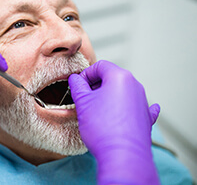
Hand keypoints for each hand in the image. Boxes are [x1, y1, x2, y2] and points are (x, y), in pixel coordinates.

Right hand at [69, 60, 159, 184]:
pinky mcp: (146, 116)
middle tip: (84, 97)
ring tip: (96, 109)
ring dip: (107, 96)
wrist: (122, 155)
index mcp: (119, 77)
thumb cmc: (103, 128)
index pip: (100, 66)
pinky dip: (127, 105)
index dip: (86, 74)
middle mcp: (134, 85)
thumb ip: (77, 86)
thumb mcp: (82, 103)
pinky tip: (123, 110)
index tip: (78, 85)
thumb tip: (75, 79)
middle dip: (96, 85)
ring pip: (122, 90)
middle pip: (112, 77)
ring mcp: (142, 101)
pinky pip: (136, 105)